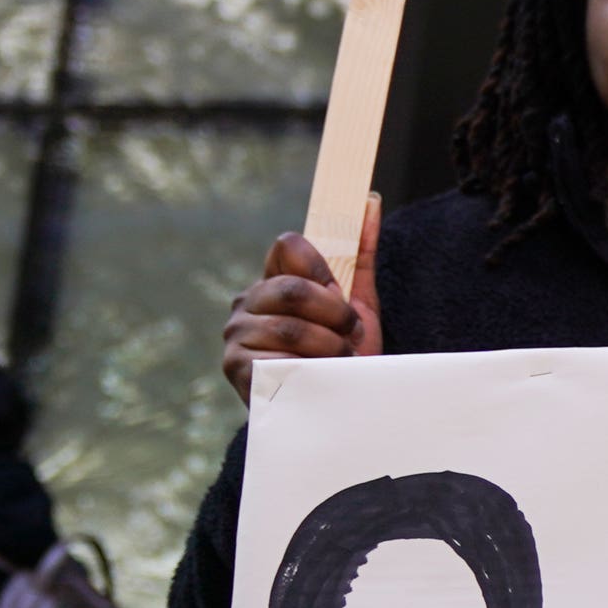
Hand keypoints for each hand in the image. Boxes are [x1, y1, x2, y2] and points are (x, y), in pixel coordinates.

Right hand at [223, 195, 382, 402]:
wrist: (333, 407)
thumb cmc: (343, 352)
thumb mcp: (358, 302)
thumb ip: (362, 254)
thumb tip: (370, 200)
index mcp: (273, 279)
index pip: (288, 244)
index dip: (322, 266)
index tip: (341, 292)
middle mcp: (246, 303)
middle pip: (292, 288)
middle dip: (334, 314)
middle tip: (350, 334)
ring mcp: (237, 335)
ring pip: (290, 327)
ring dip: (329, 347)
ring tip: (340, 360)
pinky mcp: (237, 369)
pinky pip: (279, 359)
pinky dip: (311, 370)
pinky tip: (317, 377)